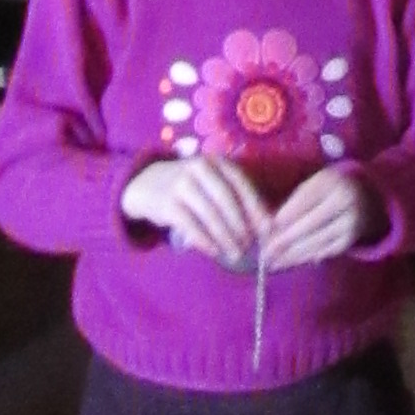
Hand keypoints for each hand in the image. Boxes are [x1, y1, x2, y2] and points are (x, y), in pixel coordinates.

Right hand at [120, 153, 271, 271]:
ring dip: (225, 237)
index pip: (241, 183)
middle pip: (226, 199)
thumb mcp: (211, 182)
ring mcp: (181, 184)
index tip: (268, 228)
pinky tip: (215, 251)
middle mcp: (200, 168)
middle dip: (241, 225)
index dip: (256, 206)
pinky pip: (190, 225)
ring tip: (235, 252)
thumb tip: (262, 226)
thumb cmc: (190, 187)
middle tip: (250, 245)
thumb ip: (233, 198)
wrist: (146, 184)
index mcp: (216, 162)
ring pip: (210, 214)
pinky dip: (205, 240)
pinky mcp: (167, 204)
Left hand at [260, 164, 379, 269]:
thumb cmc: (329, 191)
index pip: (304, 199)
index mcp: (331, 181)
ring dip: (293, 255)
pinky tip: (292, 262)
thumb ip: (295, 201)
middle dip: (285, 240)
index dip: (285, 215)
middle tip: (266, 253)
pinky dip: (307, 257)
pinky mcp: (351, 239)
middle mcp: (345, 200)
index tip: (267, 229)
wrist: (368, 198)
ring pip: (317, 241)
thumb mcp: (315, 185)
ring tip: (274, 263)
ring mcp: (351, 221)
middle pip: (310, 224)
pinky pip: (325, 251)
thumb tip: (271, 226)